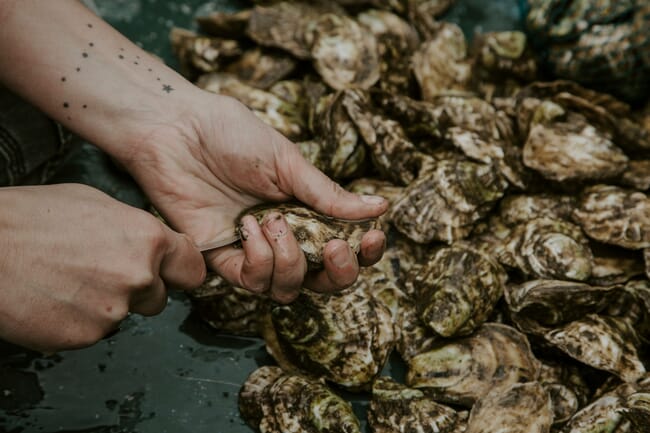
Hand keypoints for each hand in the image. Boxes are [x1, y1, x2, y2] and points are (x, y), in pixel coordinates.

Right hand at [0, 184, 205, 351]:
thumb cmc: (30, 218)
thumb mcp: (96, 203)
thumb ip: (135, 229)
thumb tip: (151, 243)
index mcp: (148, 239)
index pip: (192, 268)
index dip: (179, 271)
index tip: (173, 274)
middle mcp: (138, 276)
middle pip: (159, 296)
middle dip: (138, 289)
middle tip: (100, 272)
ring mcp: (113, 310)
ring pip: (124, 315)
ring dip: (107, 304)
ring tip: (69, 280)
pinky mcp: (85, 336)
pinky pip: (93, 332)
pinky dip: (79, 320)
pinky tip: (56, 298)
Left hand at [121, 92, 387, 302]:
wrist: (178, 131)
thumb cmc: (233, 136)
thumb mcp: (288, 162)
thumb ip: (328, 194)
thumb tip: (380, 208)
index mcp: (307, 211)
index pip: (345, 246)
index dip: (364, 252)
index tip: (374, 237)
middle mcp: (285, 237)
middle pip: (322, 280)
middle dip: (338, 273)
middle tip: (334, 247)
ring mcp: (254, 250)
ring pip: (288, 289)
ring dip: (290, 262)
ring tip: (274, 221)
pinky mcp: (221, 258)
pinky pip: (252, 281)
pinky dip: (258, 261)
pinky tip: (248, 228)